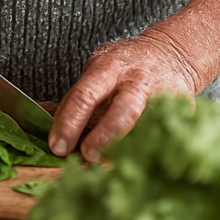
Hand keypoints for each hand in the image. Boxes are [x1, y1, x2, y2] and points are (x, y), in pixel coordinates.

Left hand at [47, 0, 219, 161]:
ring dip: (130, 148)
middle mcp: (137, 81)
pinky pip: (167, 136)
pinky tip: (140, 165)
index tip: (57, 146)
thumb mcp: (97, 72)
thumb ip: (74, 97)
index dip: (68, 123)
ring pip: (148, 127)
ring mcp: (163, 97)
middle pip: (121, 111)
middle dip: (103, 137)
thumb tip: (37, 115)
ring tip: (114, 165)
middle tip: (86, 157)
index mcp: (108, 69)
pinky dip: (152, 151)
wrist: (172, 53)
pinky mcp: (182, 113)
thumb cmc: (126, 67)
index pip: (84, 96)